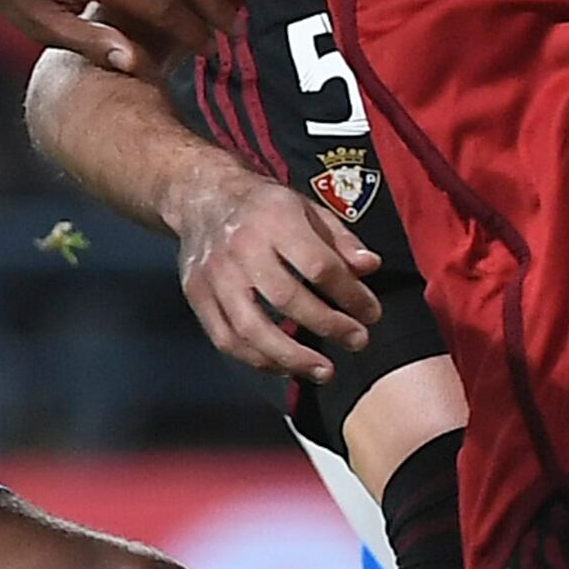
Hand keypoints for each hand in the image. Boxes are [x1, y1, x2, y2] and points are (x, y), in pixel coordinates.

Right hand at [164, 165, 384, 379]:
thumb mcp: (308, 209)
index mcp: (275, 220)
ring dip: (291, 357)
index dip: (350, 294)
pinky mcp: (197, 295)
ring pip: (250, 328)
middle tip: (357, 341)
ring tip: (323, 370)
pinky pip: (226, 339)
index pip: (317, 265)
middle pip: (286, 298)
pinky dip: (257, 360)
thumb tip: (370, 267)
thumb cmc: (265, 207)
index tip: (371, 313)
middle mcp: (242, 248)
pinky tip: (284, 366)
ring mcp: (215, 275)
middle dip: (327, 326)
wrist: (204, 198)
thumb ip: (340, 240)